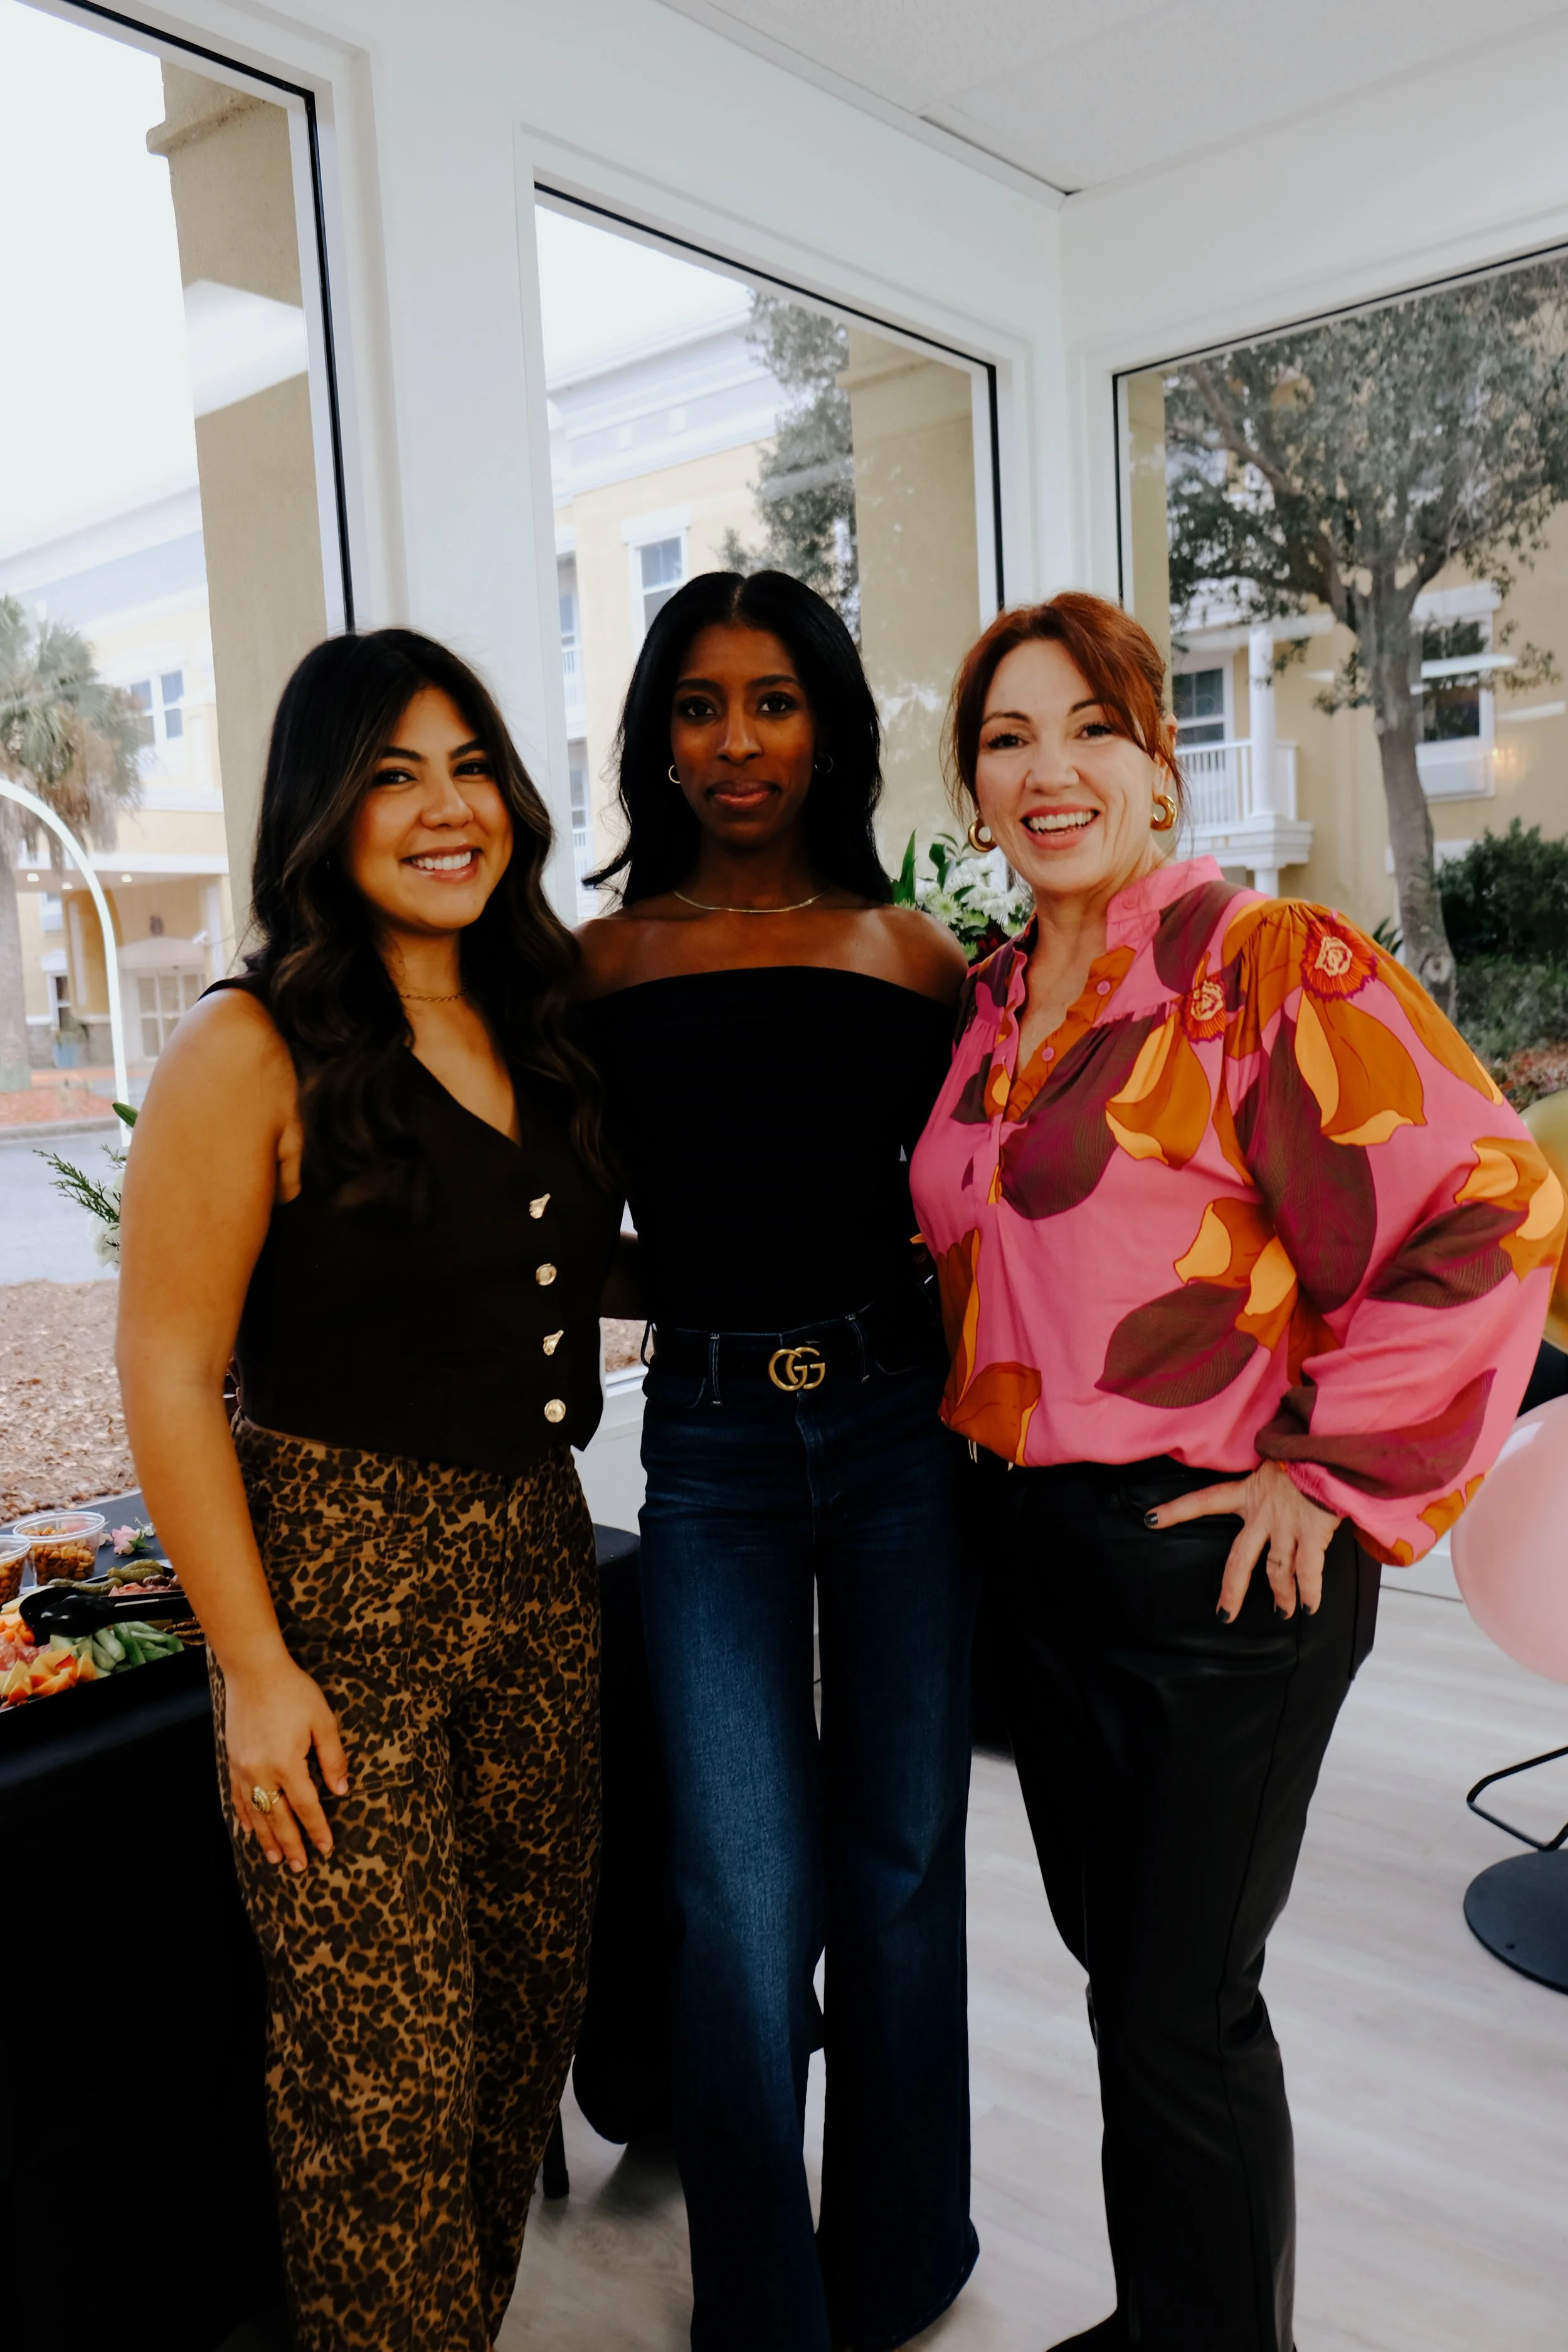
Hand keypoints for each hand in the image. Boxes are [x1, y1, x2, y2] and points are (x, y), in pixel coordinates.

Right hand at [224, 1655, 348, 1870]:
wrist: (254, 1671)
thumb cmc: (293, 1692)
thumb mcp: (323, 1720)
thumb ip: (332, 1757)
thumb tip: (341, 1789)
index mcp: (287, 1762)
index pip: (306, 1806)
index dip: (317, 1828)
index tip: (326, 1848)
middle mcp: (261, 1771)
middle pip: (278, 1817)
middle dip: (291, 1843)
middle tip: (299, 1867)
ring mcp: (243, 1768)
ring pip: (256, 1812)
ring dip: (266, 1837)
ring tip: (276, 1858)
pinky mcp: (232, 1760)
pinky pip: (238, 1797)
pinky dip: (245, 1816)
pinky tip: (249, 1829)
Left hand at [1146, 1460, 1340, 1622]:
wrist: (1331, 1449)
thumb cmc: (1306, 1452)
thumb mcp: (1275, 1462)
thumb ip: (1268, 1482)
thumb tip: (1273, 1491)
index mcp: (1248, 1492)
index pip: (1204, 1500)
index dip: (1177, 1510)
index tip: (1150, 1519)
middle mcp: (1263, 1513)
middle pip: (1239, 1559)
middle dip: (1232, 1590)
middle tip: (1224, 1615)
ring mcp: (1287, 1525)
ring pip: (1277, 1570)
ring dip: (1281, 1594)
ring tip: (1284, 1612)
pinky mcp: (1312, 1532)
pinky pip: (1308, 1570)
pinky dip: (1309, 1592)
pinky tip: (1309, 1608)